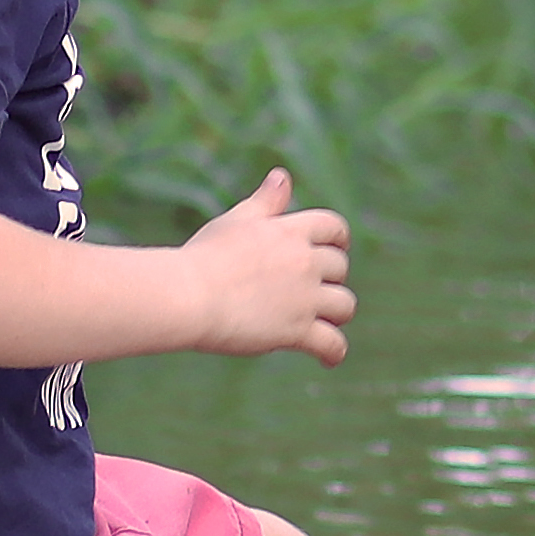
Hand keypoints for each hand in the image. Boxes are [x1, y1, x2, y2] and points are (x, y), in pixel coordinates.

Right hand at [168, 167, 354, 365]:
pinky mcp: (297, 331)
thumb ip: (266, 201)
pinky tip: (329, 359)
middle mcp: (305, 262)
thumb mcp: (238, 220)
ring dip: (337, 312)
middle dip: (331, 277)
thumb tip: (282, 176)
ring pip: (344, 304)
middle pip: (340, 267)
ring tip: (325, 321)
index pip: (334, 226)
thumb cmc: (205, 256)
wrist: (189, 295)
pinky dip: (334, 352)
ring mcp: (304, 297)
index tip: (336, 247)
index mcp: (291, 231)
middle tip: (316, 289)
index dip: (338, 238)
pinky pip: (331, 343)